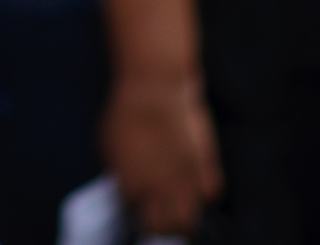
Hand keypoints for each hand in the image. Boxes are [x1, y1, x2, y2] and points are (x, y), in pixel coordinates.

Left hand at [101, 71, 221, 235]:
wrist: (155, 89)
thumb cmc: (125, 114)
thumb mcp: (109, 147)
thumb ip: (122, 176)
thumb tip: (128, 190)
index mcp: (132, 187)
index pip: (139, 221)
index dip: (138, 216)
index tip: (136, 208)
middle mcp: (161, 191)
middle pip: (166, 229)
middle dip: (160, 227)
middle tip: (156, 214)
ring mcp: (186, 181)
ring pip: (190, 221)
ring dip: (182, 217)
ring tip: (174, 205)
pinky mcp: (207, 166)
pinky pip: (210, 194)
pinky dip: (202, 192)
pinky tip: (192, 181)